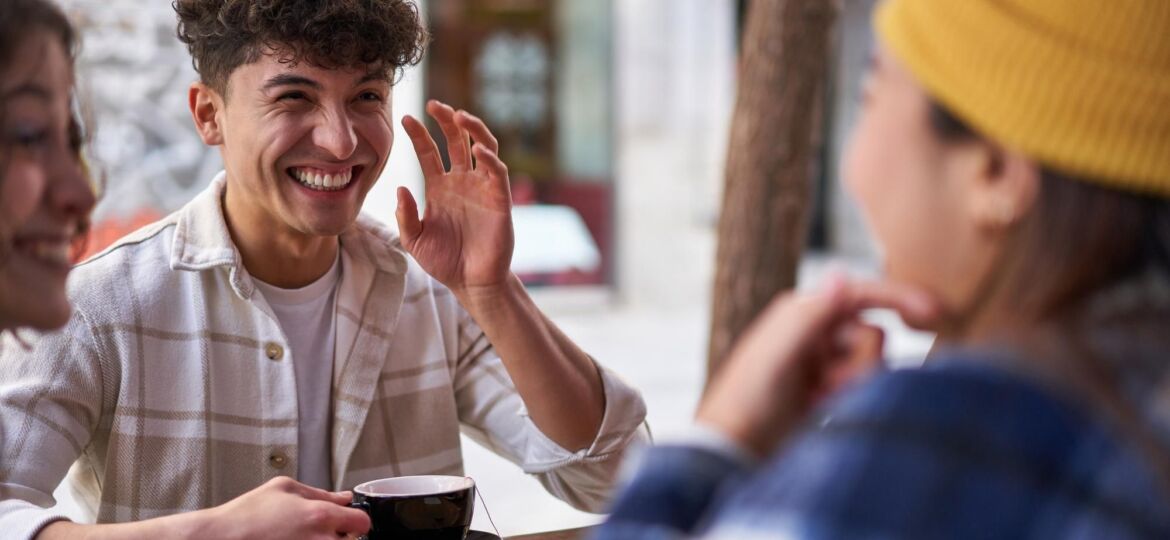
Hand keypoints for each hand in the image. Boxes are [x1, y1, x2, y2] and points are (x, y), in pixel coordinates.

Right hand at [202, 476, 369, 539]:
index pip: (362, 523)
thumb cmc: (247, 515)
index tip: (349, 522)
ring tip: (303, 539)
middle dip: (343, 538)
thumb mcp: (283, 489)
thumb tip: (344, 497)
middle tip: (324, 533)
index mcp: (320, 516)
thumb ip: (320, 493)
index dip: (357, 521)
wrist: (219, 539)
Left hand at [397, 100, 513, 295]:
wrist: (471, 283)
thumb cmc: (444, 261)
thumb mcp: (414, 240)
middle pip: (456, 141)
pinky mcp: (500, 199)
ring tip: (459, 115)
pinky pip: (497, 172)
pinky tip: (478, 150)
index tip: (407, 119)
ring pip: (482, 147)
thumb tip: (400, 188)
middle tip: (435, 105)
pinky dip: (490, 157)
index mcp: (440, 188)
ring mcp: (482, 188)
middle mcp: (462, 182)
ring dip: (473, 129)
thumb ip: (405, 216)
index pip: (429, 152)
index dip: (419, 135)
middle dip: (447, 120)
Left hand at [695, 276, 939, 457]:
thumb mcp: (777, 355)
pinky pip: (863, 386)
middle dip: (859, 363)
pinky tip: (821, 409)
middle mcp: (815, 331)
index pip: (861, 295)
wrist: (732, 450)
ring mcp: (823, 362)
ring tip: (818, 401)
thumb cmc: (746, 399)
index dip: (899, 298)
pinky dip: (850, 397)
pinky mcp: (828, 391)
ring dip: (853, 383)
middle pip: (872, 335)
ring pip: (871, 363)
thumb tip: (840, 273)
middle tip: (826, 387)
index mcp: (801, 312)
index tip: (934, 313)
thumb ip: (810, 316)